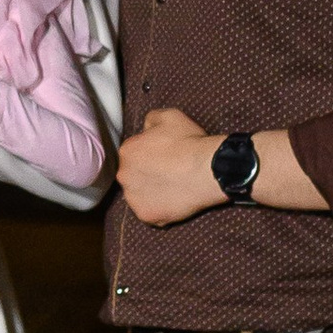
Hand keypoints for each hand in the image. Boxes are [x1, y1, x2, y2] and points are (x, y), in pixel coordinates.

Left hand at [114, 105, 222, 225]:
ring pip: (140, 195)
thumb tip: (146, 127)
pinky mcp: (147, 216)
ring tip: (172, 187)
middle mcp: (124, 175)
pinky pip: (150, 213)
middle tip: (169, 173)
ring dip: (151, 193)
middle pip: (133, 175)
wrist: (208, 170)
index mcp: (127, 151)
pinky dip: (160, 209)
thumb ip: (150, 119)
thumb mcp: (169, 116)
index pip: (133, 153)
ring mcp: (135, 198)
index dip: (149, 154)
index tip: (164, 157)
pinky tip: (174, 200)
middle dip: (147, 174)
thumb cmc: (189, 142)